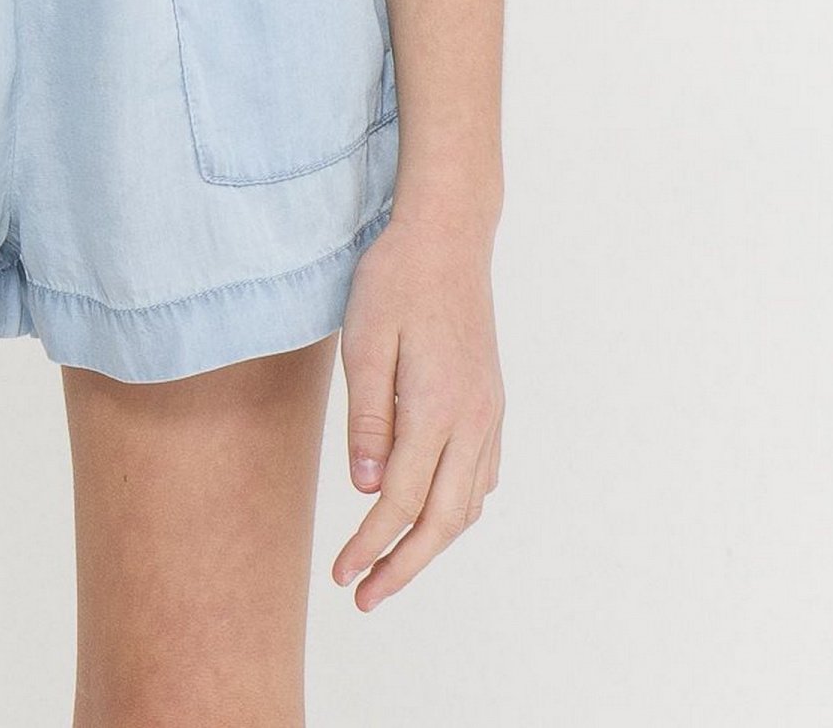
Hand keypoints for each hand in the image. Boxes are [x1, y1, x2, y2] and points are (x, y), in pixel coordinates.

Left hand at [330, 209, 502, 607]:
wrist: (448, 235)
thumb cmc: (395, 280)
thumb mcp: (364, 342)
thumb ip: (369, 419)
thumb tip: (368, 492)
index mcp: (437, 408)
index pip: (400, 501)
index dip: (369, 545)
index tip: (341, 576)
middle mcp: (472, 419)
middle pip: (442, 519)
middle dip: (403, 566)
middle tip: (365, 597)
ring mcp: (488, 412)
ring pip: (467, 503)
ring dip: (432, 543)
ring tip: (392, 564)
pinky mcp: (491, 401)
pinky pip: (481, 475)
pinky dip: (456, 509)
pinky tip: (432, 513)